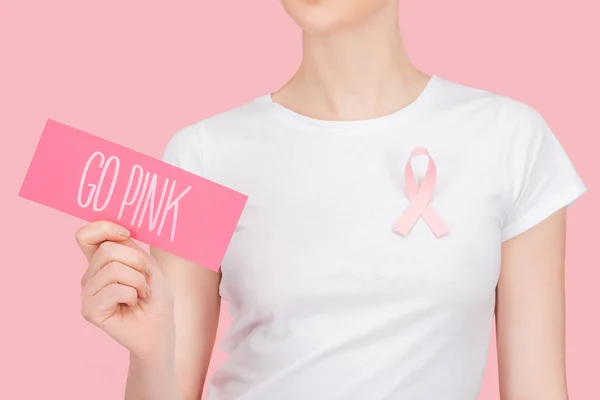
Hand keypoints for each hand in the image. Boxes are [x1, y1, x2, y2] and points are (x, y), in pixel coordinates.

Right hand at [76, 221, 174, 360]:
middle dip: (136, 262)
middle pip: (107, 250)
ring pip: (113, 269)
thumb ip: (132, 251)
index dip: (104, 228)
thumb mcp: (150, 267)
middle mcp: (90, 275)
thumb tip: (118, 238)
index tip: (126, 235)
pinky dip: (132, 294)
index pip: (86, 235)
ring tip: (140, 293)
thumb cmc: (156, 298)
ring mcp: (88, 292)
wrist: (160, 329)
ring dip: (137, 281)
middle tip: (145, 280)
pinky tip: (132, 304)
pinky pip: (113, 289)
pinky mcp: (89, 309)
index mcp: (101, 261)